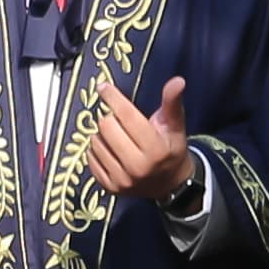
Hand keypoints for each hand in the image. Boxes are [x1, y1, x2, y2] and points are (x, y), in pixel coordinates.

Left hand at [83, 72, 195, 205]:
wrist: (170, 185)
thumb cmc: (171, 149)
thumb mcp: (175, 126)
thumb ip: (172, 103)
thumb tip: (177, 81)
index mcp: (155, 149)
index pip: (127, 116)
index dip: (113, 98)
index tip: (103, 87)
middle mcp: (137, 167)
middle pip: (107, 127)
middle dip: (111, 118)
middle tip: (120, 121)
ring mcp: (122, 179)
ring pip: (96, 142)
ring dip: (102, 134)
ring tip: (116, 136)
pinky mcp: (110, 187)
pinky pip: (90, 158)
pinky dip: (96, 150)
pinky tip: (109, 149)